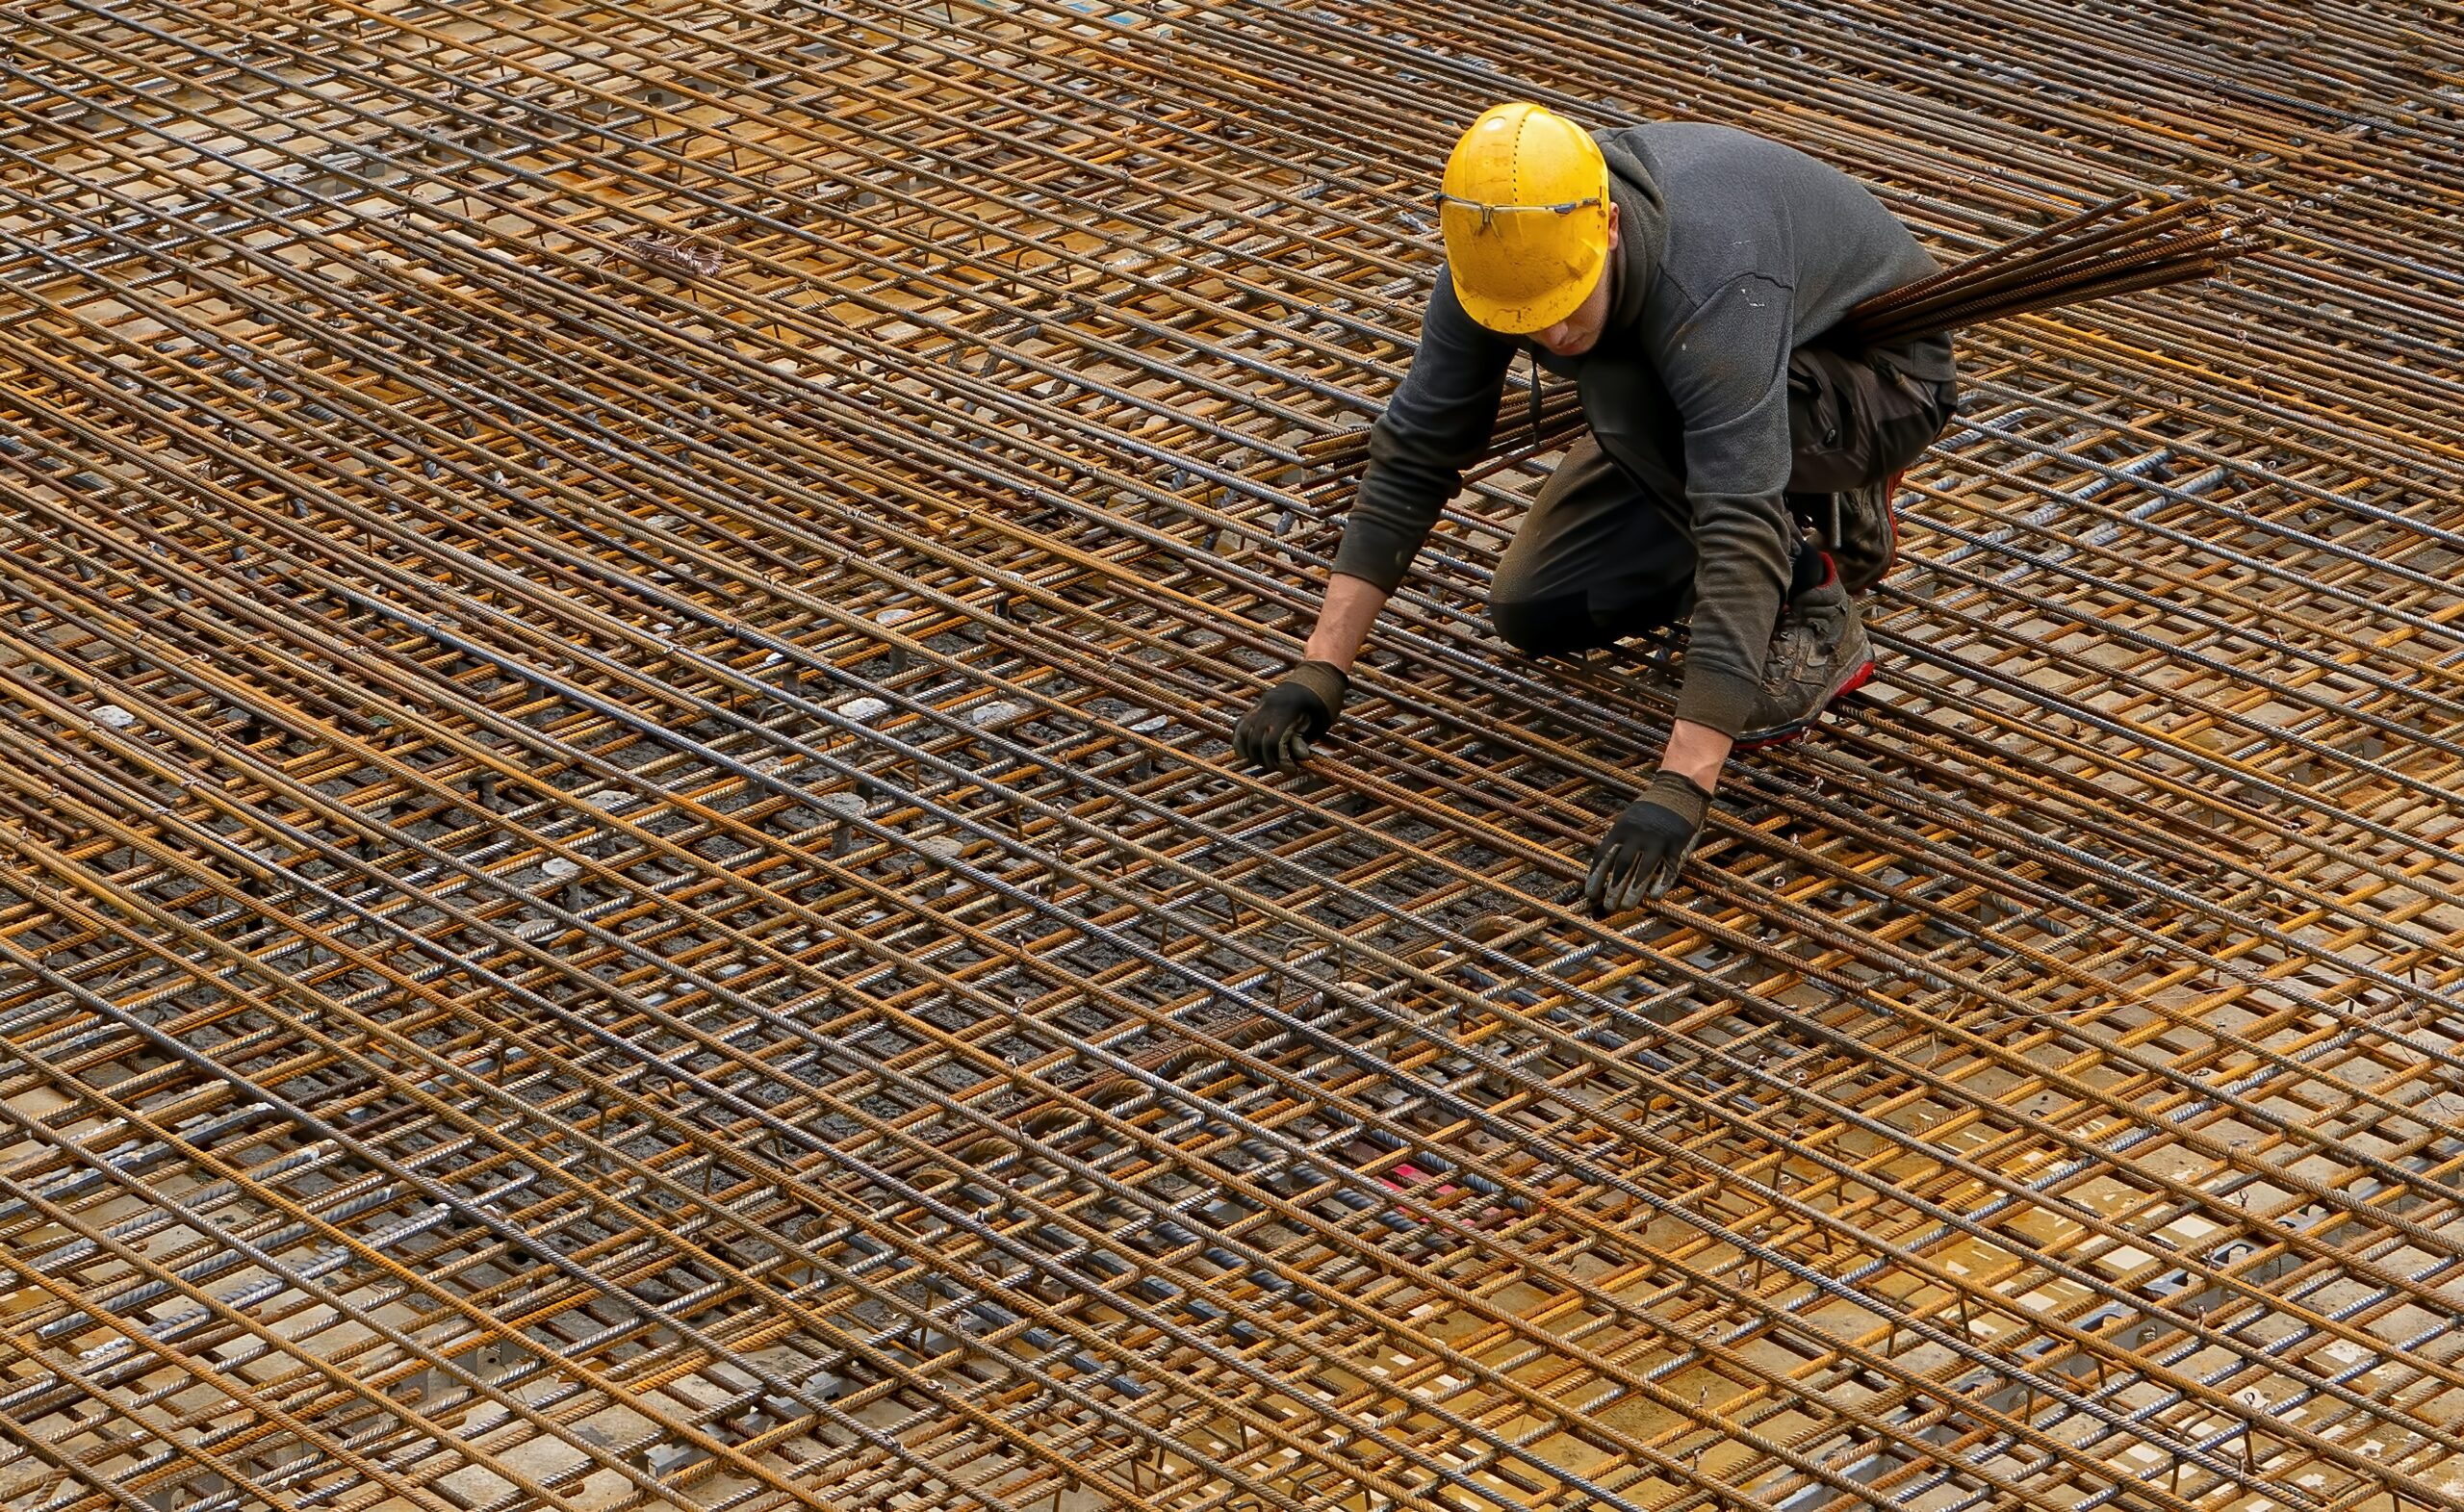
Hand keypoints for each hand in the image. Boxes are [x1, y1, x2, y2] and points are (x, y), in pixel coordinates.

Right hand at [1233, 661, 1347, 771]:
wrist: (1319, 673)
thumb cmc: (1325, 700)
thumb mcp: (1320, 721)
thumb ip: (1304, 739)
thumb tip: (1299, 757)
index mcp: (1287, 709)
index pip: (1272, 741)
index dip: (1278, 760)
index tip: (1290, 770)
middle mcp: (1270, 705)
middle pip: (1255, 740)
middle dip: (1264, 759)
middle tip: (1276, 767)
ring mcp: (1262, 703)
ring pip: (1244, 732)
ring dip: (1251, 751)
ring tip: (1263, 761)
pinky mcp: (1259, 704)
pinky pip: (1242, 723)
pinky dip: (1240, 739)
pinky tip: (1243, 752)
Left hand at [1582, 770, 1711, 914]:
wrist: (1679, 790)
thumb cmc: (1651, 809)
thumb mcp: (1628, 818)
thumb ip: (1619, 839)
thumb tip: (1603, 864)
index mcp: (1621, 829)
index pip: (1603, 856)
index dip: (1596, 877)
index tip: (1590, 894)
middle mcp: (1637, 836)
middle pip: (1622, 867)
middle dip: (1613, 889)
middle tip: (1608, 907)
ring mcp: (1658, 841)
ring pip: (1643, 871)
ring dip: (1633, 891)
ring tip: (1626, 907)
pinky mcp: (1677, 846)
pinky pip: (1668, 869)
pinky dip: (1661, 884)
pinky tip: (1654, 897)